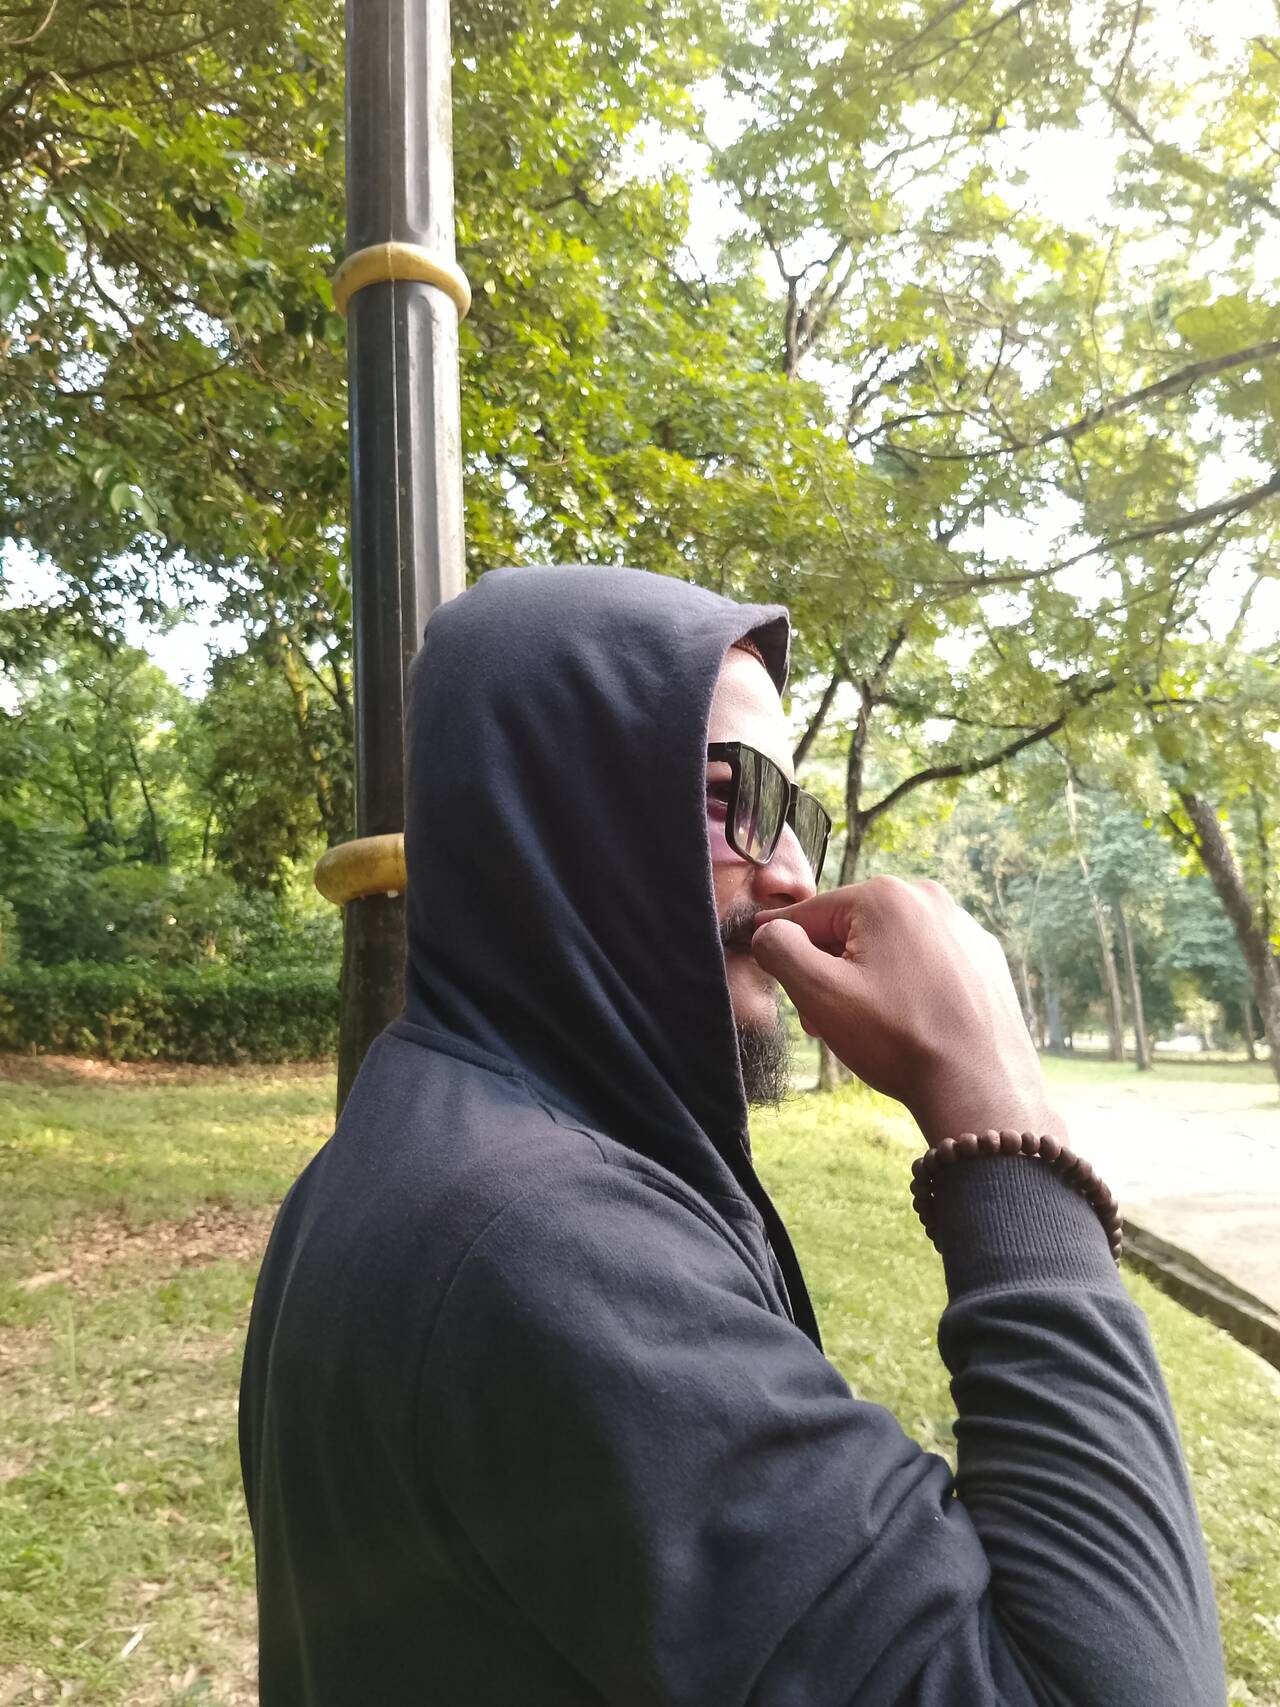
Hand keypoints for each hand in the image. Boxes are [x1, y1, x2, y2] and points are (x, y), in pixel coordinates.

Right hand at [751, 877, 1065, 1146]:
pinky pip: (927, 962)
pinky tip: (911, 1024)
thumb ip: (779, 949)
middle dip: (832, 973)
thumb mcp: (819, 993)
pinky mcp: (985, 958)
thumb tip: (769, 932)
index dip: (788, 956)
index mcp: (885, 896)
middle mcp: (929, 898)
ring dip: (868, 981)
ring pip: (890, 947)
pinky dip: (910, 987)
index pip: (809, 916)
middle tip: (830, 1023)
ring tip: (870, 1030)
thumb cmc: (899, 1039)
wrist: (980, 1088)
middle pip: (851, 930)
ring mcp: (963, 927)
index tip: (791, 994)